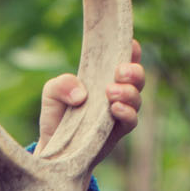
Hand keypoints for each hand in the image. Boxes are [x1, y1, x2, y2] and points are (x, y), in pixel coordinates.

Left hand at [36, 39, 144, 162]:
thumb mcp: (51, 93)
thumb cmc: (56, 114)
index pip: (125, 59)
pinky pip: (131, 121)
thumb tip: (81, 94)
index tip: (131, 44)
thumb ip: (61, 85)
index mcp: (104, 76)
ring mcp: (120, 112)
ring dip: (128, 92)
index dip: (132, 49)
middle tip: (119, 72)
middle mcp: (117, 92)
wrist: (52, 146)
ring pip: (137, 98)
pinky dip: (126, 113)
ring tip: (110, 92)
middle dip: (134, 72)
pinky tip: (114, 108)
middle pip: (137, 78)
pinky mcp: (118, 131)